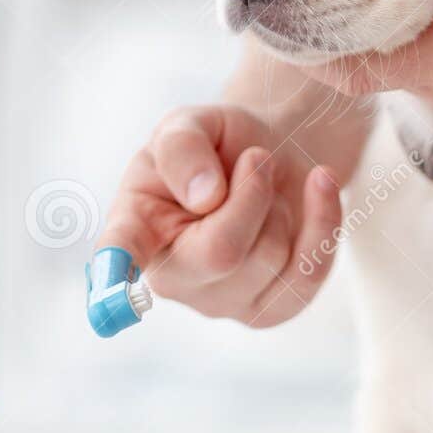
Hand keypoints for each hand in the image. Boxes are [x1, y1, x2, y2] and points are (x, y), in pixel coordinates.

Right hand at [96, 106, 343, 327]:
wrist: (272, 155)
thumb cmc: (218, 143)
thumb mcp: (191, 123)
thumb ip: (182, 148)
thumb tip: (204, 197)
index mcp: (136, 224)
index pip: (121, 252)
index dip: (115, 272)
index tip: (109, 290)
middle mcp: (171, 276)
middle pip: (222, 252)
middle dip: (253, 193)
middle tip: (257, 157)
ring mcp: (220, 301)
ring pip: (271, 258)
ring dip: (281, 203)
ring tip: (269, 179)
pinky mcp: (270, 309)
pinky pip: (309, 274)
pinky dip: (323, 221)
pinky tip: (320, 185)